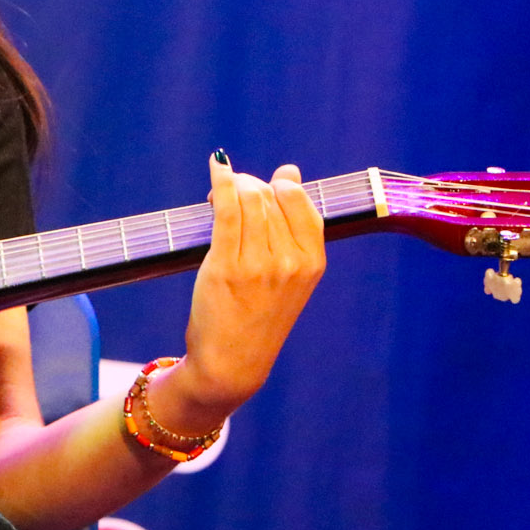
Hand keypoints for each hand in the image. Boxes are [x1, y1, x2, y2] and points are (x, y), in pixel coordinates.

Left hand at [165, 152, 324, 432]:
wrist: (232, 362)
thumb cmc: (257, 315)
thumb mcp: (289, 274)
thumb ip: (291, 224)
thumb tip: (290, 170)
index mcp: (313, 261)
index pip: (299, 200)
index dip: (278, 185)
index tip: (259, 190)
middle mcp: (291, 261)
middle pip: (270, 196)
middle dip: (249, 186)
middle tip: (230, 197)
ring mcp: (259, 264)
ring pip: (249, 198)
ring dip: (232, 185)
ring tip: (218, 195)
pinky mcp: (226, 266)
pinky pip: (227, 210)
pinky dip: (221, 182)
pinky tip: (216, 167)